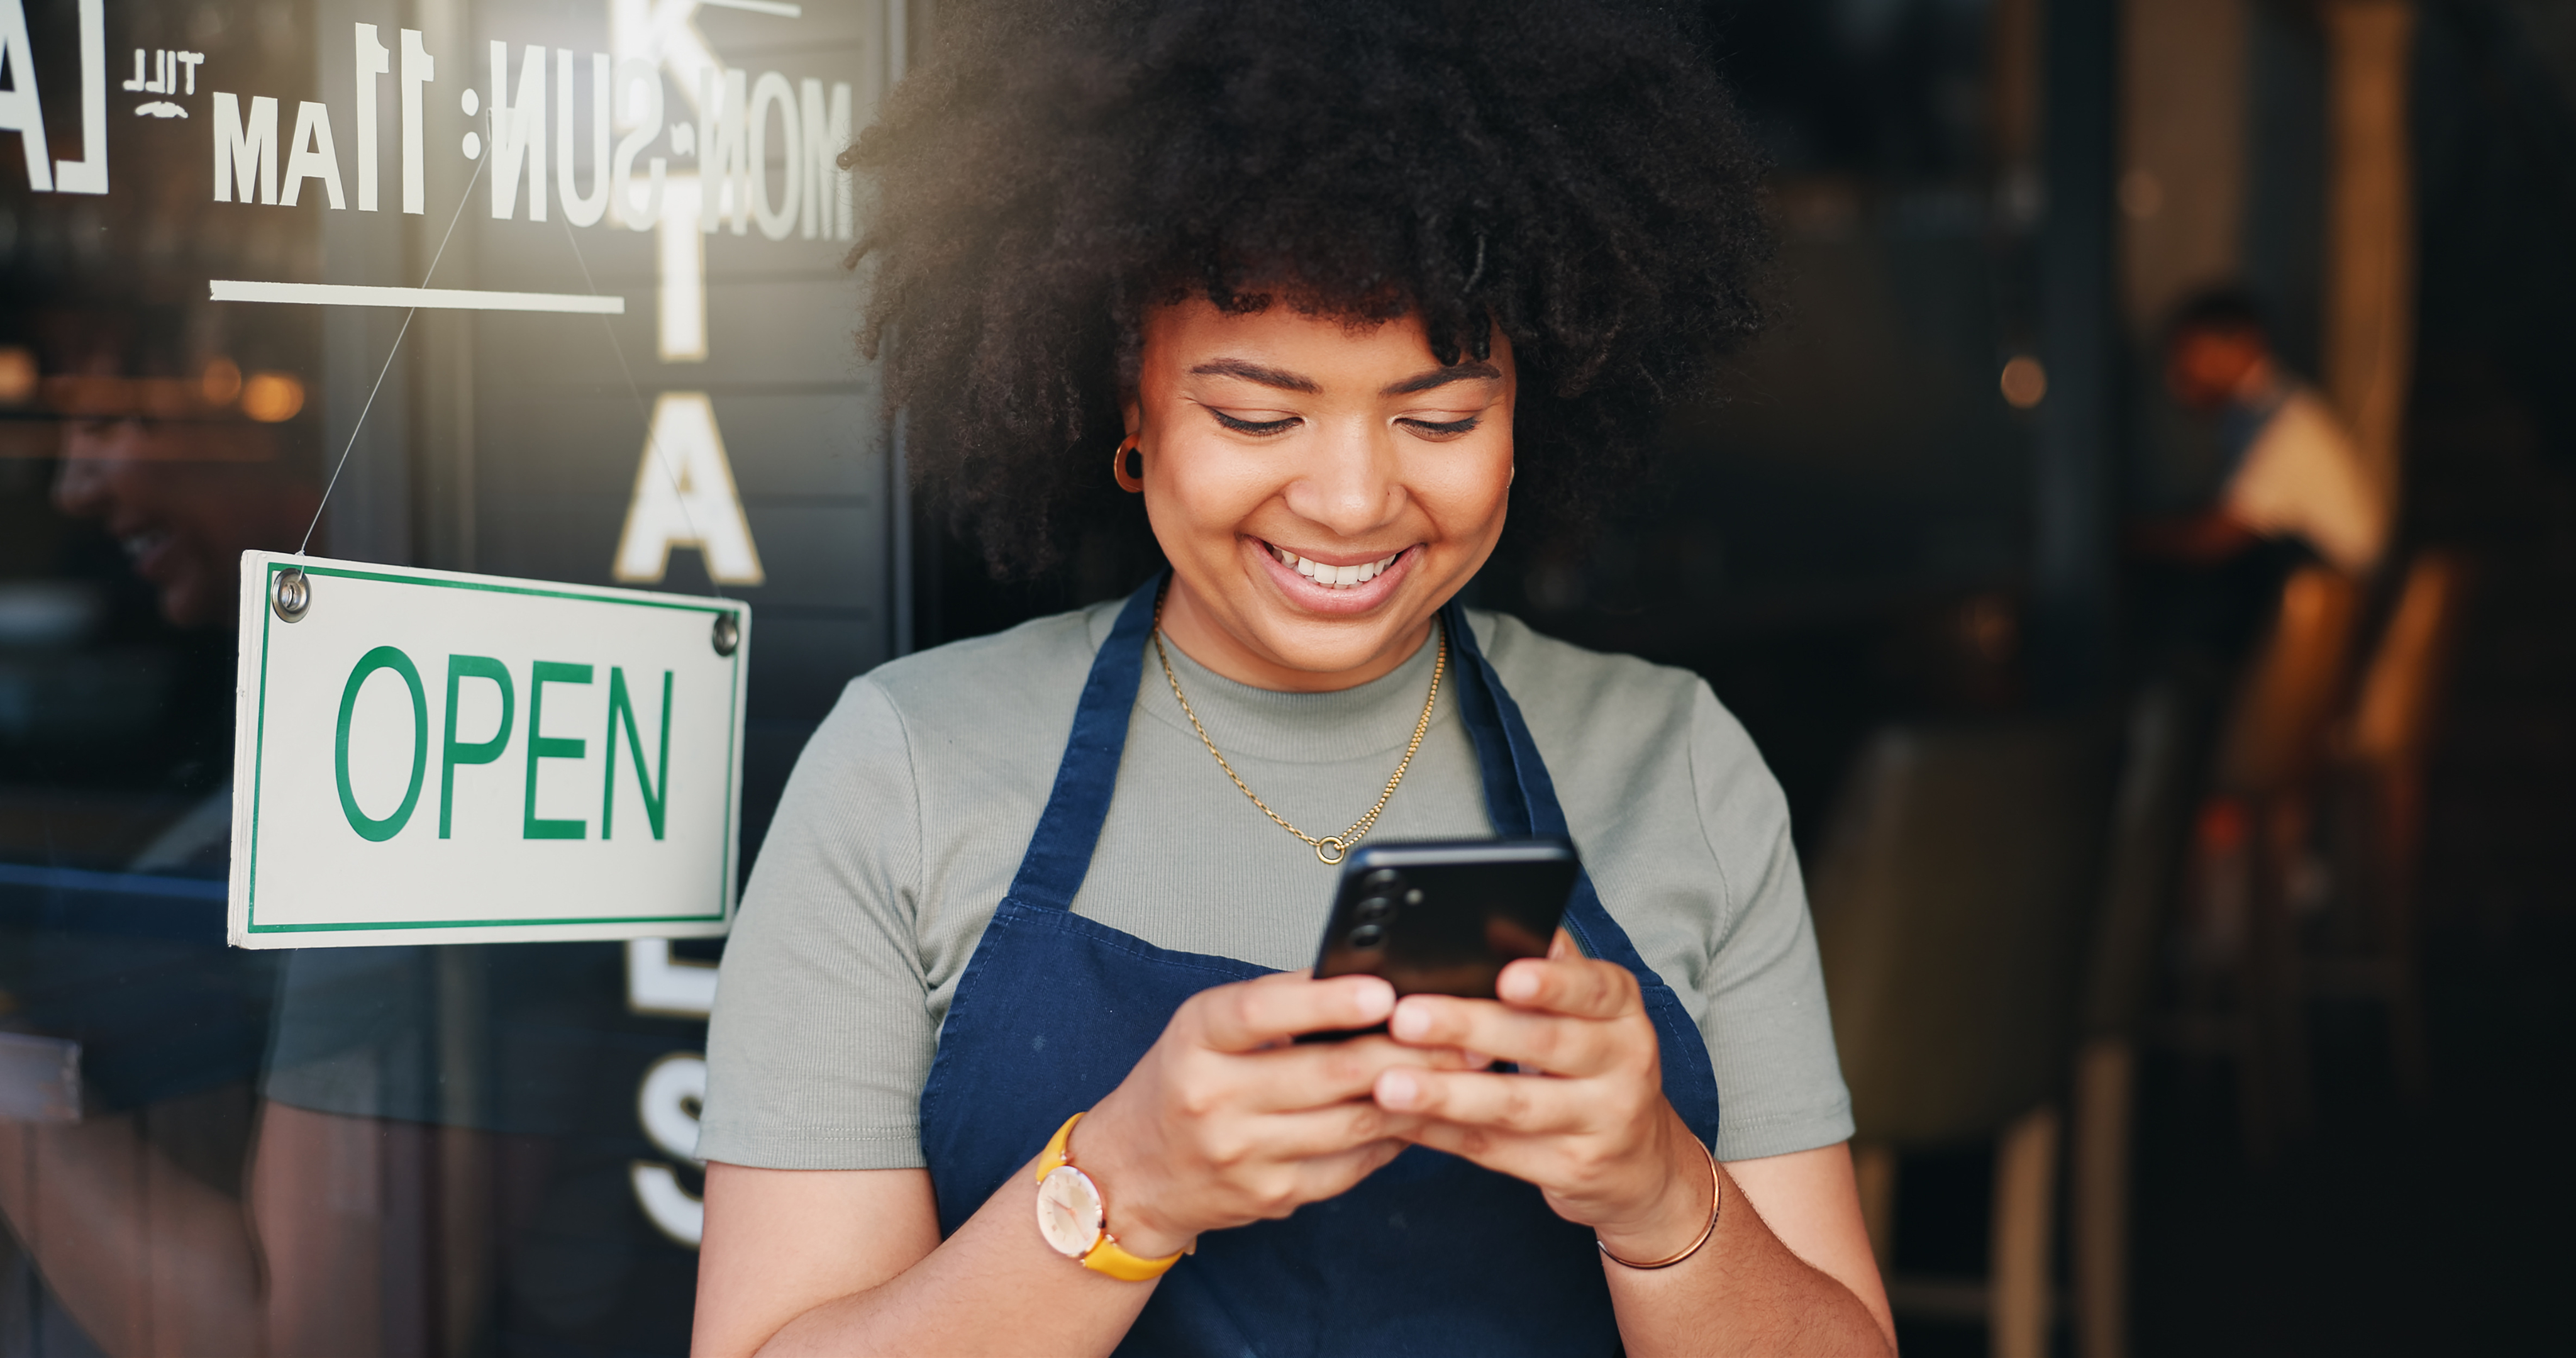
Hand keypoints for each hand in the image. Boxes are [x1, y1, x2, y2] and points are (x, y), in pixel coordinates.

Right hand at [1073, 971, 1468, 1258]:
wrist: (1131, 1175)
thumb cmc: (1182, 1083)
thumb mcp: (1207, 1029)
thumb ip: (1278, 1005)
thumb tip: (1368, 981)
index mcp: (1197, 1039)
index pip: (1262, 1011)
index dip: (1325, 1001)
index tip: (1382, 990)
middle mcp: (1213, 1097)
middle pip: (1327, 1072)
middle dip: (1406, 1052)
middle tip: (1465, 1033)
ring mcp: (1243, 1153)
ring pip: (1353, 1121)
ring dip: (1417, 1096)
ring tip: (1462, 1071)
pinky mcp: (1272, 1195)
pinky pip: (1351, 1164)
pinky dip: (1393, 1138)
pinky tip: (1421, 1115)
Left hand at [1371, 931, 1713, 1259]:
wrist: (1638, 1162)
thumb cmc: (1593, 1066)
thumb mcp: (1591, 1014)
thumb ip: (1549, 972)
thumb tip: (1489, 922)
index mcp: (1623, 1011)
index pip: (1592, 988)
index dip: (1550, 983)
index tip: (1505, 977)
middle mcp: (1623, 1063)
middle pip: (1542, 1042)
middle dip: (1468, 1029)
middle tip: (1406, 1018)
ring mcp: (1602, 1122)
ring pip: (1515, 1105)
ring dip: (1445, 1093)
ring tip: (1388, 1083)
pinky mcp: (1570, 1168)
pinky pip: (1495, 1149)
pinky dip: (1441, 1133)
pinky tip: (1399, 1121)